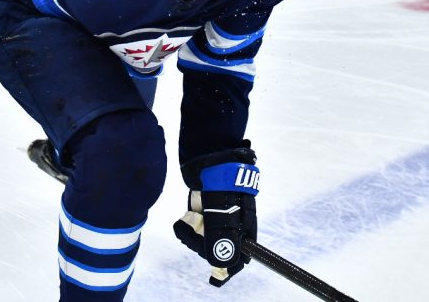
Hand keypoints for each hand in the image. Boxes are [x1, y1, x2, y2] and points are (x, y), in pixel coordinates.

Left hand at [173, 147, 257, 287]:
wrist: (210, 154)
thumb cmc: (221, 183)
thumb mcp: (222, 214)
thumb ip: (221, 240)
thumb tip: (221, 266)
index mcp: (245, 224)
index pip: (241, 254)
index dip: (228, 265)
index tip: (214, 274)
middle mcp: (234, 221)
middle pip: (220, 247)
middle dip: (203, 245)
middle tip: (190, 234)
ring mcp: (220, 213)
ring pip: (205, 236)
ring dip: (193, 234)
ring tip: (185, 223)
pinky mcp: (206, 205)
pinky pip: (196, 224)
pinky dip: (188, 224)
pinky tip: (183, 219)